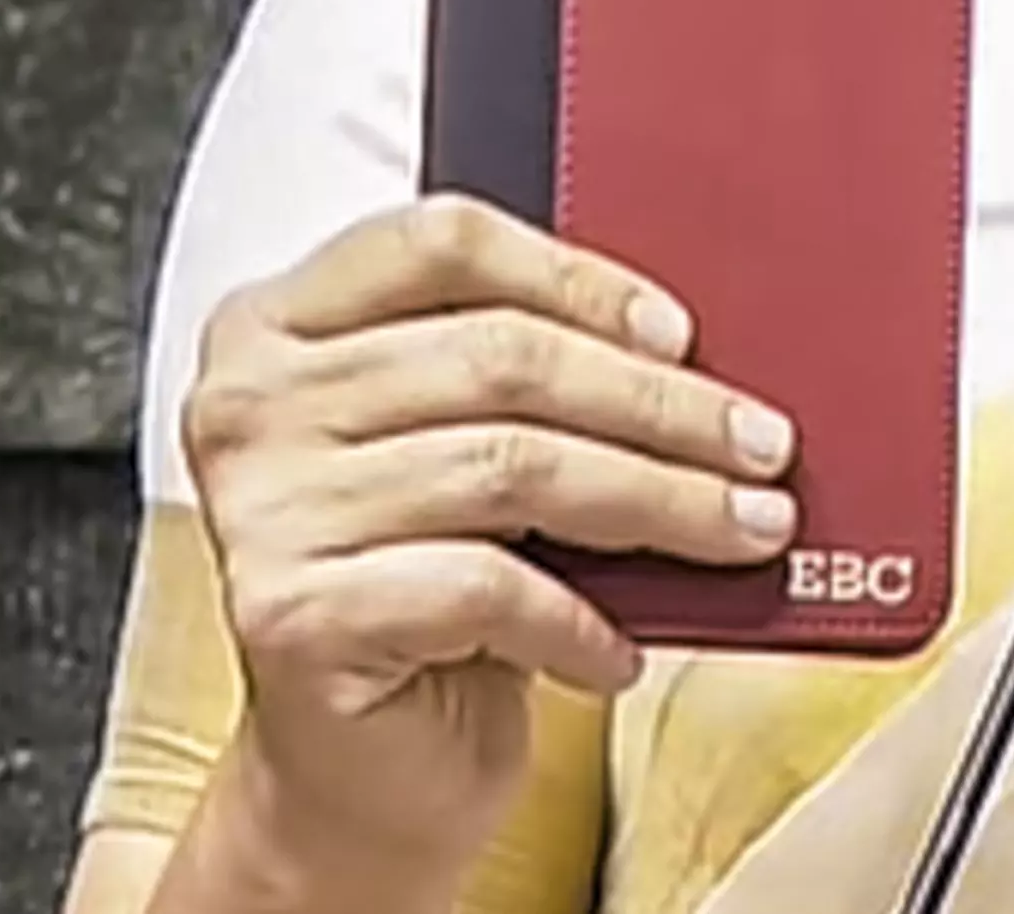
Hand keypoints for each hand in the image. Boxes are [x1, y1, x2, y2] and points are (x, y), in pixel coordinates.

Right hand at [176, 193, 800, 887]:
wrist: (356, 770)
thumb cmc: (425, 586)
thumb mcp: (472, 446)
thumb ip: (531, 373)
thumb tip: (697, 349)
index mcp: (281, 323)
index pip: (443, 243)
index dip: (579, 277)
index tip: (682, 333)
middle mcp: (250, 404)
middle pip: (501, 358)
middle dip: (661, 406)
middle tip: (763, 445)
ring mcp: (261, 510)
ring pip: (511, 468)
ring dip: (657, 503)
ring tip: (743, 529)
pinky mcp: (290, 615)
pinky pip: (483, 587)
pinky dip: (578, 618)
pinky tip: (623, 645)